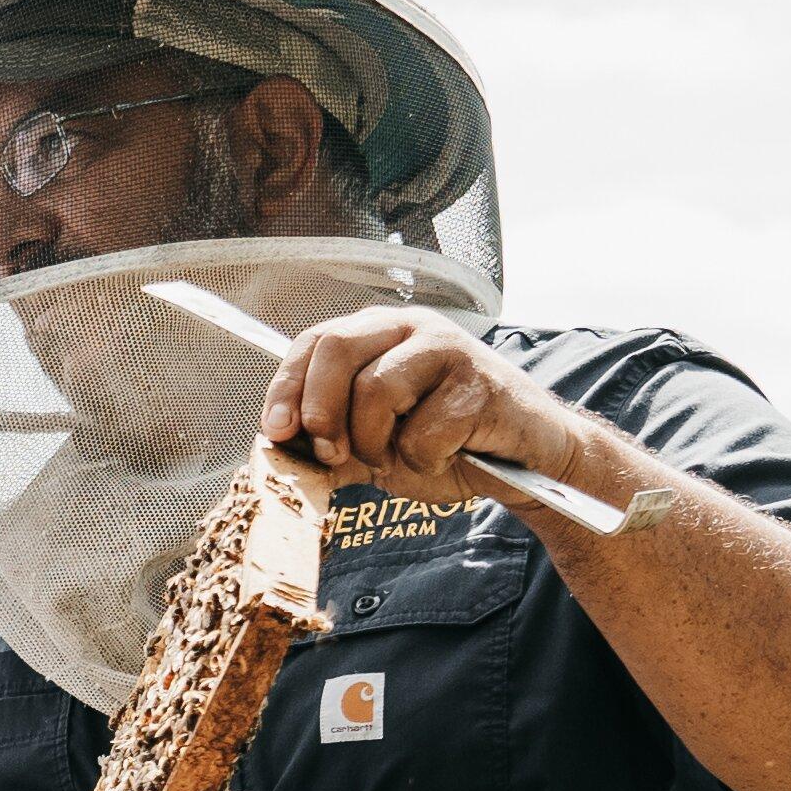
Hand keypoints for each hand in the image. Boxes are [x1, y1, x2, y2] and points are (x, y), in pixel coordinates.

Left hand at [259, 309, 595, 513]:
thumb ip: (325, 438)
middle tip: (333, 453)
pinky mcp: (479, 383)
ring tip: (400, 453)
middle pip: (336, 347)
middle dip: (321, 411)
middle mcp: (412, 328)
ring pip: (374, 390)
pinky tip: (448, 452)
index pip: (315, 341)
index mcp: (380, 333)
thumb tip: (273, 444)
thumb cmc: (443, 445)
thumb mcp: (369, 442)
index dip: (286, 387)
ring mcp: (448, 349)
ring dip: (376, 443)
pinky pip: (423, 430)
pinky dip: (425, 458)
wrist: (518, 462)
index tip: (276, 431)